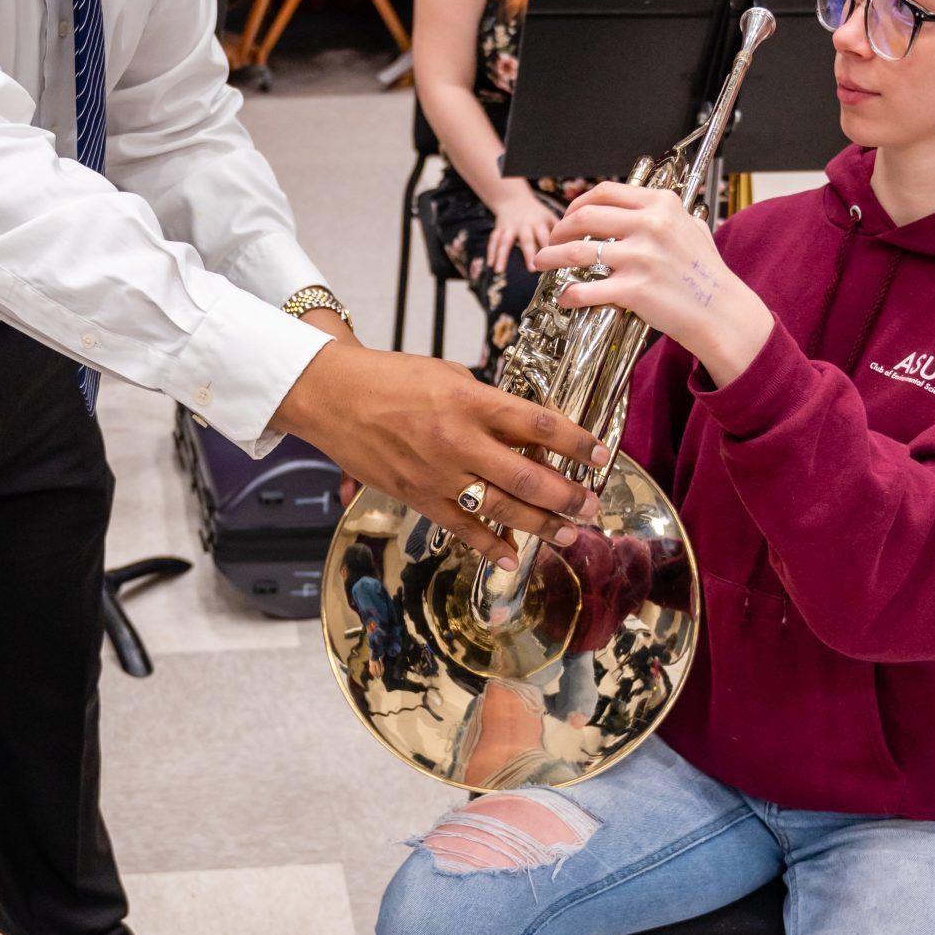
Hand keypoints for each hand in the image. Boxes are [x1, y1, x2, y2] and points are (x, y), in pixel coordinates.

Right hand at [275, 344, 607, 569]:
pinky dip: (489, 546)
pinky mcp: (418, 497)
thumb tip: (527, 430)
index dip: (577, 442)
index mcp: (472, 403)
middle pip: (527, 476)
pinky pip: (461, 527)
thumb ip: (489, 404)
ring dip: (540, 525)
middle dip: (567, 496)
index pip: (539, 426)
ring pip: (500, 508)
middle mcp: (459, 442)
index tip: (601, 454)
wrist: (333, 396)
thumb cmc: (392, 378)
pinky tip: (513, 558)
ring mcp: (438, 475)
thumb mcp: (449, 377)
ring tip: (569, 535)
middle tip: (592, 507)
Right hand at [486, 178, 559, 275]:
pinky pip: (493, 240)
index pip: (545, 236)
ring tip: (500, 270)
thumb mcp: (550, 217)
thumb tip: (576, 248)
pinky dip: (491, 252)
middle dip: (528, 253)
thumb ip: (560, 232)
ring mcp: (510, 227)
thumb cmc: (537, 214)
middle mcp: (524, 224)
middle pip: (526, 239)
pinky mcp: (499, 229)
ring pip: (505, 241)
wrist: (514, 199)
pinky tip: (490, 265)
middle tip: (532, 268)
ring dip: (502, 255)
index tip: (554, 262)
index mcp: (540, 222)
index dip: (549, 248)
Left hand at [533, 180, 773, 386]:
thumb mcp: (690, 226)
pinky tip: (564, 296)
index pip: (605, 192)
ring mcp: (640, 258)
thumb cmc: (705, 272)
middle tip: (551, 241)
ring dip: (550, 256)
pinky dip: (568, 293)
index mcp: (661, 205)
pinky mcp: (633, 290)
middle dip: (559, 228)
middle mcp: (649, 226)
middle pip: (584, 216)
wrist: (720, 310)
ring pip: (576, 251)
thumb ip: (662, 213)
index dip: (578, 202)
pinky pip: (586, 290)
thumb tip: (631, 205)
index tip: (568, 215)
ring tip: (541, 263)